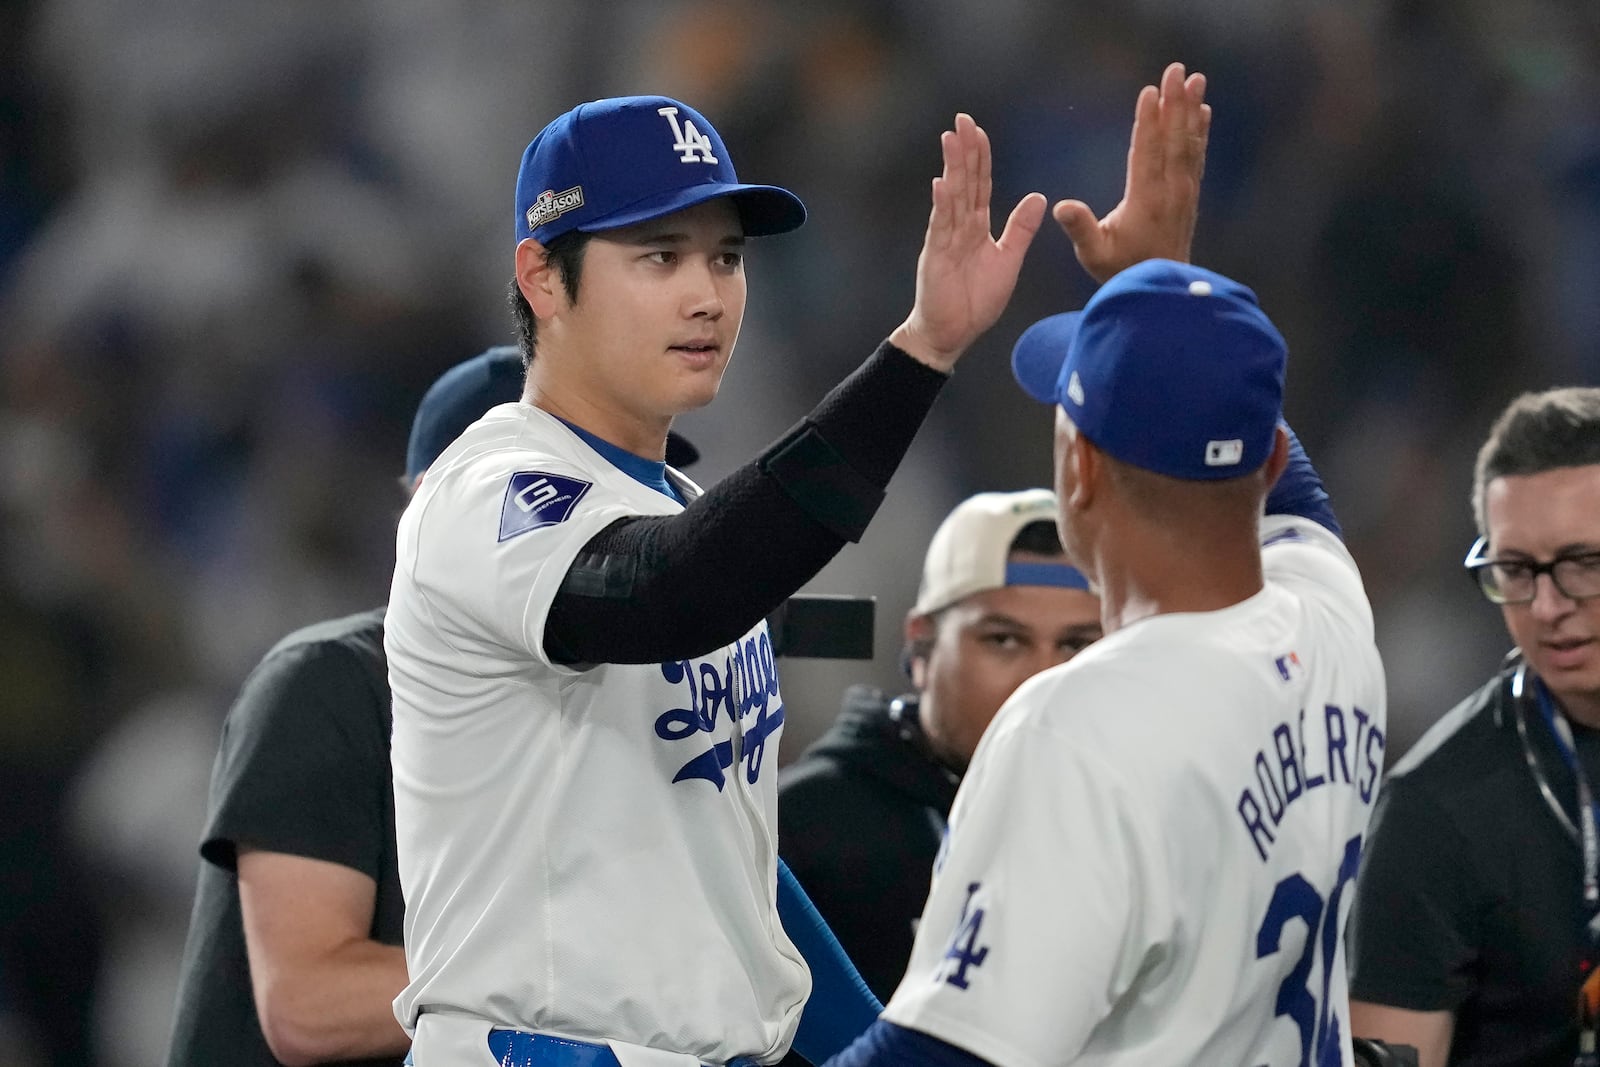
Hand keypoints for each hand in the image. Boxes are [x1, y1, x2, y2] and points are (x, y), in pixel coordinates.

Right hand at [890, 114, 1046, 372]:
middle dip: (964, 151)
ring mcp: (944, 240)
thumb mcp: (1008, 260)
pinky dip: (942, 205)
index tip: (979, 130)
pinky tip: (942, 183)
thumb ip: (1020, 229)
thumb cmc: (975, 301)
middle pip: (964, 182)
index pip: (979, 184)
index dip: (980, 157)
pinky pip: (940, 227)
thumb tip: (1039, 197)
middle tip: (962, 119)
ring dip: (951, 168)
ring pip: (951, 197)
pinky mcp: (935, 257)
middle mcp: (958, 228)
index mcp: (975, 227)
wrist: (951, 334)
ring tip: (951, 139)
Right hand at [1055, 62, 1209, 283]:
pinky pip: (1196, 156)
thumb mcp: (1093, 254)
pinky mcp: (1190, 195)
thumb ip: (1080, 228)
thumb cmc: (1122, 271)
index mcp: (1146, 200)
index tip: (1150, 92)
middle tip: (1178, 69)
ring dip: (1191, 110)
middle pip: (1173, 138)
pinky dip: (1200, 132)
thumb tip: (1061, 205)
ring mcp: (1184, 192)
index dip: (1147, 121)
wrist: (1161, 290)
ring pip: (1189, 143)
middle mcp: (1170, 191)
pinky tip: (1203, 112)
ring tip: (1196, 80)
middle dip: (1174, 102)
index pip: (1146, 152)